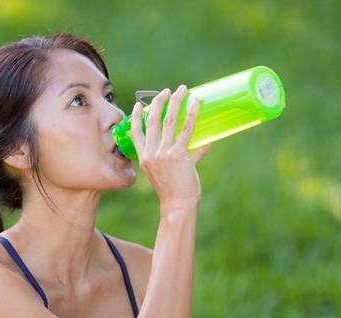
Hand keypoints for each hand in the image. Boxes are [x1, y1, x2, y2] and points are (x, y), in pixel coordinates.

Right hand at [129, 84, 211, 207]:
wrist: (178, 204)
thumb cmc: (174, 190)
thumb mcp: (167, 172)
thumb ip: (185, 154)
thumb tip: (205, 141)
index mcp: (143, 158)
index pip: (135, 132)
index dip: (136, 116)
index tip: (139, 104)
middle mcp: (151, 154)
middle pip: (152, 120)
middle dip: (159, 102)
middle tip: (168, 91)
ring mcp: (164, 154)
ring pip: (168, 120)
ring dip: (176, 102)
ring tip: (182, 90)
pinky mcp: (178, 155)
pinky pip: (186, 129)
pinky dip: (192, 113)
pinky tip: (196, 102)